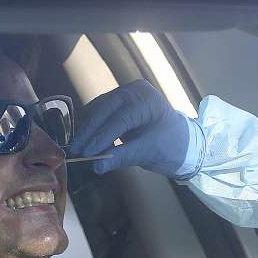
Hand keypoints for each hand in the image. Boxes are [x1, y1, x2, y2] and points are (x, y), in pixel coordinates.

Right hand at [71, 80, 200, 176]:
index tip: (88, 152)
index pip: (121, 118)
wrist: (180, 141)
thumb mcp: (148, 152)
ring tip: (78, 148)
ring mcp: (126, 93)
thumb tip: (97, 166)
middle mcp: (135, 91)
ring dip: (88, 128)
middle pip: (106, 109)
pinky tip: (85, 140)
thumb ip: (123, 157)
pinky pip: (100, 111)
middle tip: (77, 150)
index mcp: (148, 100)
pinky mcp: (118, 101)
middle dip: (90, 131)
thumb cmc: (170, 145)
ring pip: (99, 108)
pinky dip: (92, 125)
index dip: (102, 135)